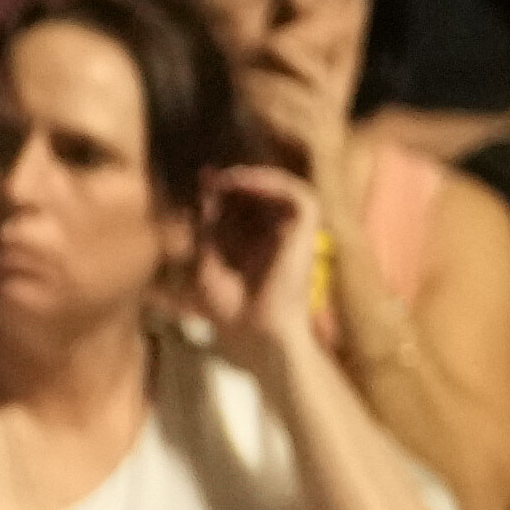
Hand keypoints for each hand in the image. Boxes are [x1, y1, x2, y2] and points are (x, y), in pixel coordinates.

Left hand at [181, 157, 321, 351]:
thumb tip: (203, 186)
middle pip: (260, 194)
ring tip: (225, 179)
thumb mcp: (207, 256)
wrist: (254, 331)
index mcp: (256, 244)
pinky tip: (245, 183)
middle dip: (233, 183)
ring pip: (282, 189)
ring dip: (253, 178)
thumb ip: (207, 222)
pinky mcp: (308, 233)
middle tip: (208, 177)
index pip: (243, 204)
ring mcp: (294, 234)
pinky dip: (273, 183)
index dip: (222, 189)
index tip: (201, 180)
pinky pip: (299, 196)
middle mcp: (278, 235)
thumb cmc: (229, 307)